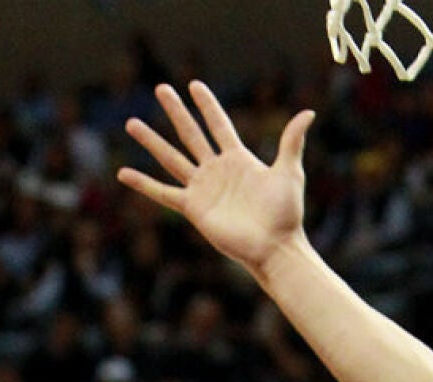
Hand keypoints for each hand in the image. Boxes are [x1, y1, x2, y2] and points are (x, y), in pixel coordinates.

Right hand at [118, 80, 315, 277]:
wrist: (275, 246)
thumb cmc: (286, 213)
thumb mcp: (289, 172)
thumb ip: (292, 142)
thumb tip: (309, 112)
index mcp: (239, 159)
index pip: (219, 125)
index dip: (208, 105)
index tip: (194, 85)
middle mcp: (217, 170)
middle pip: (191, 134)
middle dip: (176, 111)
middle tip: (161, 88)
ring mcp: (203, 188)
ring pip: (172, 158)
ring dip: (152, 141)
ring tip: (131, 122)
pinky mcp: (193, 208)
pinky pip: (163, 193)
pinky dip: (143, 184)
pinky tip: (124, 174)